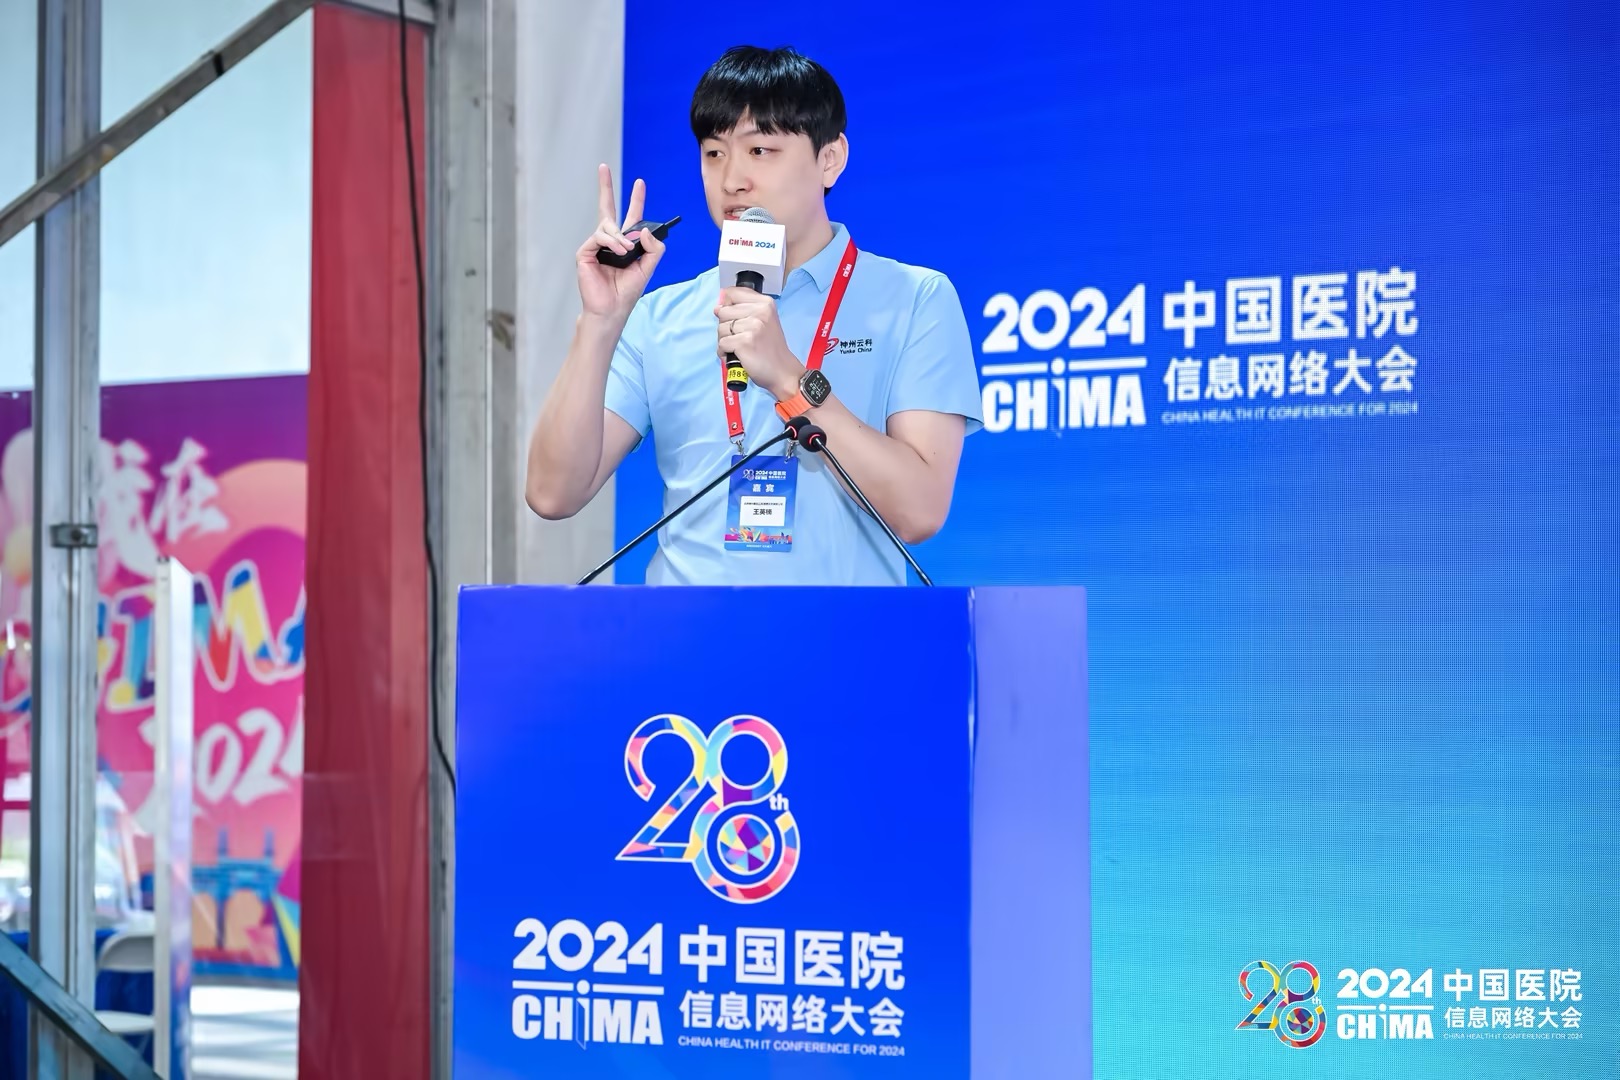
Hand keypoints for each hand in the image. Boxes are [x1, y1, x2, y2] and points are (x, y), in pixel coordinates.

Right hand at [575, 164, 665, 320]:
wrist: (611, 308)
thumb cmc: (627, 291)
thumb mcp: (648, 268)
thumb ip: (654, 249)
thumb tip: (645, 230)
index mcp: (624, 244)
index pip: (631, 217)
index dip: (636, 200)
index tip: (640, 183)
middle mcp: (609, 241)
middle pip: (607, 208)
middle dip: (605, 187)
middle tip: (603, 167)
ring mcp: (596, 245)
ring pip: (608, 226)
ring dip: (620, 238)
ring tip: (626, 252)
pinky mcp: (585, 252)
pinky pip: (599, 236)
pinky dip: (612, 243)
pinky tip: (619, 252)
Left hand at [715, 288, 804, 398]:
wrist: (783, 372)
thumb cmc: (771, 348)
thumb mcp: (764, 320)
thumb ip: (744, 309)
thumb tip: (717, 307)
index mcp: (765, 303)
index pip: (732, 293)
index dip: (726, 305)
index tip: (734, 318)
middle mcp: (760, 311)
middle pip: (723, 312)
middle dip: (725, 327)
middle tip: (740, 337)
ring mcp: (752, 327)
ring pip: (720, 328)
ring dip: (725, 341)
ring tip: (739, 348)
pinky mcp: (744, 342)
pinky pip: (721, 344)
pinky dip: (725, 353)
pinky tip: (737, 356)